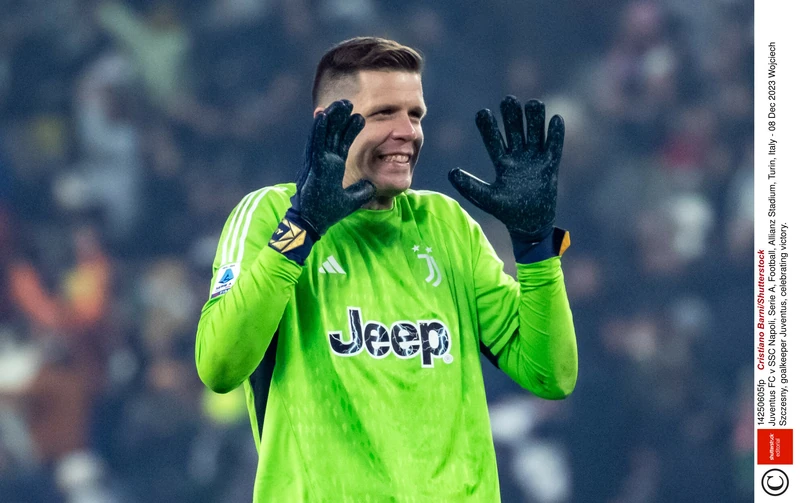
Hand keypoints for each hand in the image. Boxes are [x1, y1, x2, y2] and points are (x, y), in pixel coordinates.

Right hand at [291, 99, 375, 236]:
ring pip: (324, 134)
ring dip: (331, 117)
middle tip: (347, 101)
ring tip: (338, 103)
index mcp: (332, 166)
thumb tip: (373, 185)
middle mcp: (324, 160)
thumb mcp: (352, 200)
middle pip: (333, 134)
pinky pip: (316, 143)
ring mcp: (317, 161)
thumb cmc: (328, 212)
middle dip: (340, 118)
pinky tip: (322, 115)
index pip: (342, 143)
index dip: (350, 130)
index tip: (359, 116)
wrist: (313, 221)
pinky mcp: (312, 164)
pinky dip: (318, 129)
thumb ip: (362, 191)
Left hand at [449, 96, 563, 241]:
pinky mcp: (550, 166)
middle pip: (515, 131)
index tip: (482, 112)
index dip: (488, 127)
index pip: (494, 140)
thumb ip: (470, 186)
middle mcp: (518, 157)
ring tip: (533, 103)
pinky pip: (554, 147)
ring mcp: (535, 160)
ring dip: (534, 119)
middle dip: (512, 117)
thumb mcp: (486, 198)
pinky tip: (555, 119)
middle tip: (508, 100)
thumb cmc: (506, 211)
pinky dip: (555, 134)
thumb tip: (451, 172)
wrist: (529, 224)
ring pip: (534, 134)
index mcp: (502, 162)